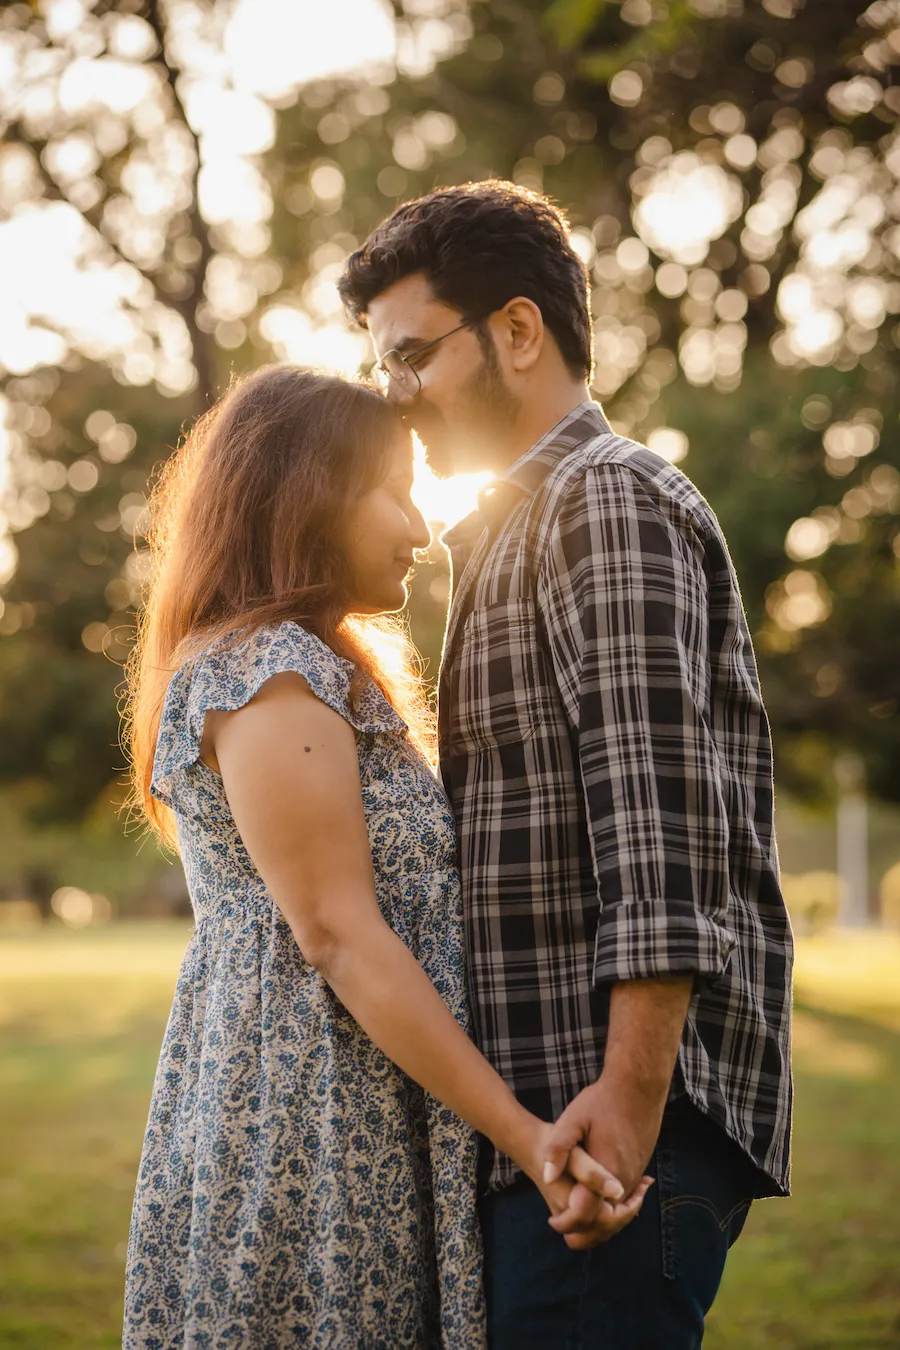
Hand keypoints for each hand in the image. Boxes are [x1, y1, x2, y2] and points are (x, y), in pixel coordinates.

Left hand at [541, 1075, 664, 1244]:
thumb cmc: (603, 1101)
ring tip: (574, 1213)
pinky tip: (594, 1194)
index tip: (552, 1221)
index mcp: (606, 1173)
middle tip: (562, 1224)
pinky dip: (611, 1204)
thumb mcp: (573, 1119)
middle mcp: (624, 1181)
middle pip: (605, 1223)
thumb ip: (558, 1149)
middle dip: (583, 1229)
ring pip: (617, 1212)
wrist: (639, 1087)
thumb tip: (547, 1177)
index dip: (566, 1223)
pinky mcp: (640, 1168)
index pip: (586, 1215)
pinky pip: (625, 1198)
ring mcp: (635, 1176)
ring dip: (598, 1218)